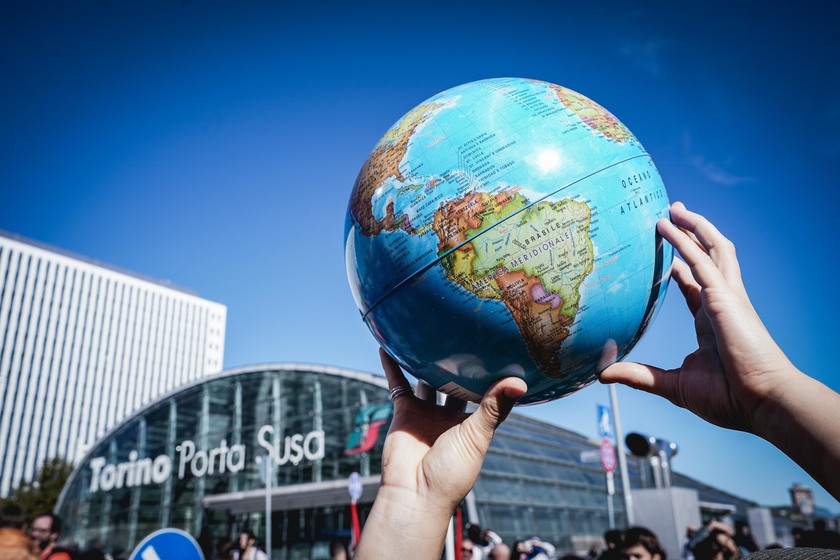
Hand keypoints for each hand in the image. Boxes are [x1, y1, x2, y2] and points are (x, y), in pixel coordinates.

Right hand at [355, 349, 525, 558]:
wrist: (415, 493)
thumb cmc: (451, 473)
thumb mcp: (477, 436)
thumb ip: (494, 407)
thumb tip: (519, 382)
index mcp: (472, 423)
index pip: (485, 393)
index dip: (492, 374)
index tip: (501, 349)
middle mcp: (449, 415)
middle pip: (455, 381)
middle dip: (459, 362)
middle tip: (465, 331)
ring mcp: (426, 412)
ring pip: (426, 378)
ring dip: (427, 360)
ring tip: (430, 332)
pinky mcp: (404, 411)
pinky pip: (397, 383)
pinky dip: (392, 365)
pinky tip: (389, 345)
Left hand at [600, 201, 792, 432]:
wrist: (762, 404)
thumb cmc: (728, 398)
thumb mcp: (673, 385)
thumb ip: (639, 376)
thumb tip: (603, 374)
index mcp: (711, 322)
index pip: (696, 286)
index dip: (682, 268)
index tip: (666, 259)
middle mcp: (720, 304)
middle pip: (707, 258)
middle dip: (691, 235)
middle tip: (670, 215)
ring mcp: (726, 297)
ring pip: (710, 249)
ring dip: (692, 226)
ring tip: (673, 208)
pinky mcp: (726, 297)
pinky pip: (703, 260)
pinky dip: (686, 239)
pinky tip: (669, 226)